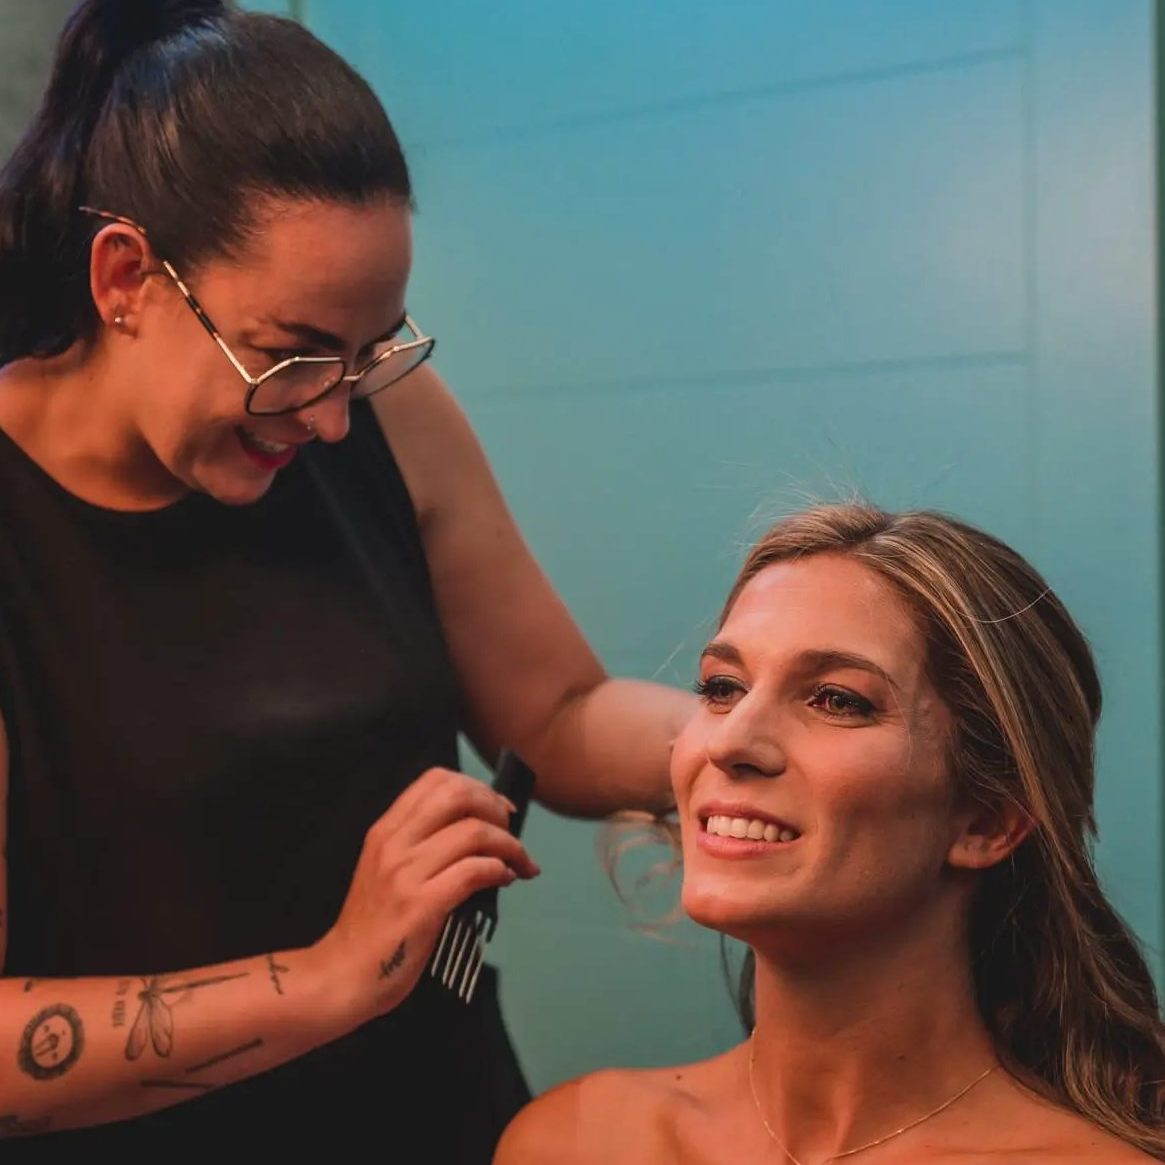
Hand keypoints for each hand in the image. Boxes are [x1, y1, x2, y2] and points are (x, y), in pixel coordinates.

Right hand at [312, 766, 539, 1021]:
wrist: (343, 973)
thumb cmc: (373, 925)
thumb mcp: (387, 868)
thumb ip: (421, 844)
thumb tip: (479, 828)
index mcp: (385, 829)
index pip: (436, 779)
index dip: (476, 787)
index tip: (497, 809)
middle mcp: (394, 843)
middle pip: (458, 795)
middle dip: (495, 808)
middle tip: (511, 830)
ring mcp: (406, 874)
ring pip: (473, 832)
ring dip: (509, 844)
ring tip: (519, 862)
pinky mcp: (421, 906)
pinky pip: (474, 871)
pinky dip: (500, 870)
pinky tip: (505, 880)